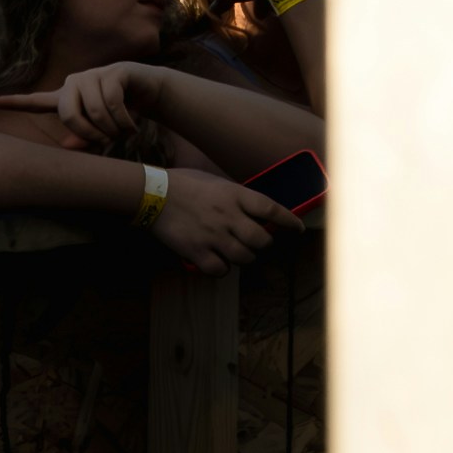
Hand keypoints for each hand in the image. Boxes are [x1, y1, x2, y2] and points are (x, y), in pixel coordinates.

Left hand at [45, 64, 165, 153]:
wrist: (149, 92)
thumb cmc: (119, 115)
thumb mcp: (101, 132)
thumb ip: (83, 141)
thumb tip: (66, 149)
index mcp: (66, 99)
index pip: (35, 101)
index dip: (13, 103)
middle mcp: (75, 83)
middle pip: (69, 115)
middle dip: (89, 134)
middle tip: (107, 144)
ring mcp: (94, 75)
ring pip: (95, 111)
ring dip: (112, 130)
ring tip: (123, 134)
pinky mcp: (114, 71)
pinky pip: (114, 103)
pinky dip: (124, 121)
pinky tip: (133, 126)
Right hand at [150, 162, 284, 273]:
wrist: (153, 194)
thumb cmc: (185, 184)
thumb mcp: (217, 182)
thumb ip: (236, 197)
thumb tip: (254, 211)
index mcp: (235, 195)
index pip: (272, 210)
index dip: (289, 222)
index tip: (298, 230)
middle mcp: (228, 216)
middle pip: (261, 240)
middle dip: (264, 244)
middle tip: (258, 243)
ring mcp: (213, 235)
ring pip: (244, 258)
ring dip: (244, 257)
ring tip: (236, 251)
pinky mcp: (196, 252)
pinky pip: (220, 270)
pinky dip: (222, 269)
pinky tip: (217, 261)